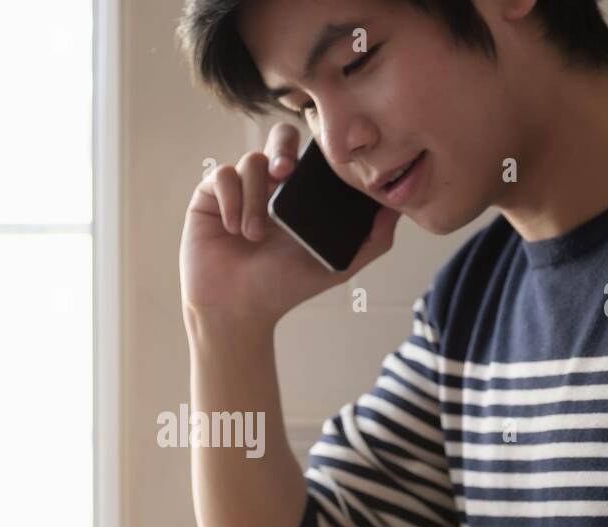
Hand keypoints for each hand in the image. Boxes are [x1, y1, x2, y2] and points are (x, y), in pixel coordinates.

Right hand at [179, 121, 400, 335]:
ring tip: (254, 234)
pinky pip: (221, 176)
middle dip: (283, 149)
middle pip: (279, 137)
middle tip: (284, 173)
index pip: (311, 153)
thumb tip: (398, 208)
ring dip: (255, 197)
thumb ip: (372, 239)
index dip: (313, 151)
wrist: (239, 308)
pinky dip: (231, 199)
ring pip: (250, 161)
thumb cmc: (284, 288)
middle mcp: (269, 185)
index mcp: (299, 194)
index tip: (314, 169)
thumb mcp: (338, 266)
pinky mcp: (209, 196)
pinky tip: (234, 228)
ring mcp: (239, 188)